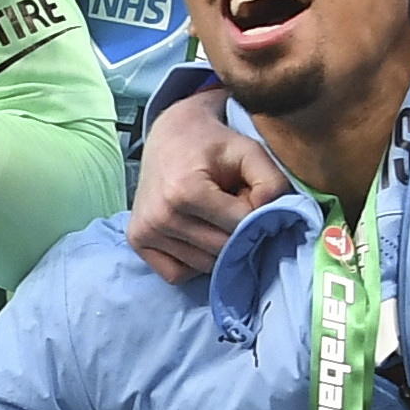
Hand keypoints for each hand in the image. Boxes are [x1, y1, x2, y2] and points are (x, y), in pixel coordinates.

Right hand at [129, 93, 281, 284]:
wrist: (170, 136)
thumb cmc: (212, 145)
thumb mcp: (250, 151)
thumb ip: (271, 182)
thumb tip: (272, 219)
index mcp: (185, 191)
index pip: (240, 225)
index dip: (255, 213)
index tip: (249, 196)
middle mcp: (161, 216)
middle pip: (222, 249)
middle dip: (238, 233)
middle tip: (233, 208)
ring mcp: (145, 232)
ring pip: (203, 265)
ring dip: (218, 248)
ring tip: (213, 219)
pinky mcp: (137, 241)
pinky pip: (176, 273)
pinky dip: (193, 262)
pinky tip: (196, 236)